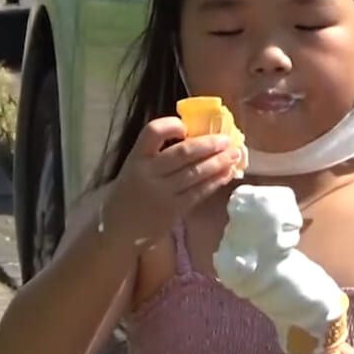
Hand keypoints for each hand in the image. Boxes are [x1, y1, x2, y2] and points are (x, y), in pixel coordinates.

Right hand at [107, 117, 240, 246]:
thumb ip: (157, 153)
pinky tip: (227, 174)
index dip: (171, 125)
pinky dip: (216, 182)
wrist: (119, 228)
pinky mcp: (174, 210)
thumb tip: (196, 135)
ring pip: (195, 173)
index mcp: (136, 157)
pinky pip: (199, 192)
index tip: (186, 126)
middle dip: (208, 144)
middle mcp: (148, 173)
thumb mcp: (135, 167)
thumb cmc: (131, 191)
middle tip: (227, 139)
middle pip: (183, 153)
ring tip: (235, 154)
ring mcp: (162, 193)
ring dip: (218, 162)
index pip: (152, 132)